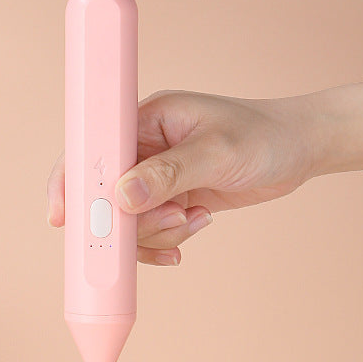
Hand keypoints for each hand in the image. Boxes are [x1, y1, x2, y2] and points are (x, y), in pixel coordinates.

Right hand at [47, 90, 316, 264]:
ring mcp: (155, 177)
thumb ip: (168, 175)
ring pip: (128, 222)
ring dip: (157, 232)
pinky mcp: (169, 199)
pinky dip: (165, 240)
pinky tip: (192, 232)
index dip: (70, 182)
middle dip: (133, 220)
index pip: (91, 149)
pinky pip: (148, 232)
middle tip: (174, 217)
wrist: (299, 150)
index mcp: (145, 120)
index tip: (63, 218)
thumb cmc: (263, 137)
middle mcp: (143, 148)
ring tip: (195, 219)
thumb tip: (121, 198)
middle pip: (106, 197)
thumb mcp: (216, 152)